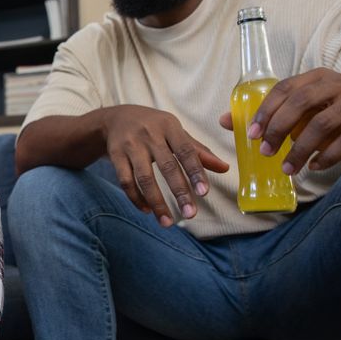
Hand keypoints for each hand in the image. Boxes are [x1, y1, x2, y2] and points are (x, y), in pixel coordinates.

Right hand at [104, 105, 229, 226]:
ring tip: (167, 222)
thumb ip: (198, 151)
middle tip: (190, 214)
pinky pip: (125, 181)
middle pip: (167, 166)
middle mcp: (150, 135)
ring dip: (156, 202)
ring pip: (144, 178)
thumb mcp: (175, 132)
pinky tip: (146, 210)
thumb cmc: (153, 127)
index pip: (186, 151)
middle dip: (179, 192)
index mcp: (169, 127)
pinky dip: (136, 198)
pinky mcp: (116, 155)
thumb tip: (225, 168)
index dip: (196, 172)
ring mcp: (131, 145)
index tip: (204, 193)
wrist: (115, 117)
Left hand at [222, 68, 340, 173]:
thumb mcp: (302, 116)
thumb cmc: (334, 121)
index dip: (265, 111)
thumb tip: (224, 120)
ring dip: (300, 149)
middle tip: (265, 152)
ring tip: (287, 168)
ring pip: (322, 124)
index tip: (251, 135)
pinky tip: (314, 166)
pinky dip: (327, 156)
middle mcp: (339, 83)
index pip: (284, 88)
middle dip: (279, 129)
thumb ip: (269, 116)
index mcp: (317, 77)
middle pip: (302, 102)